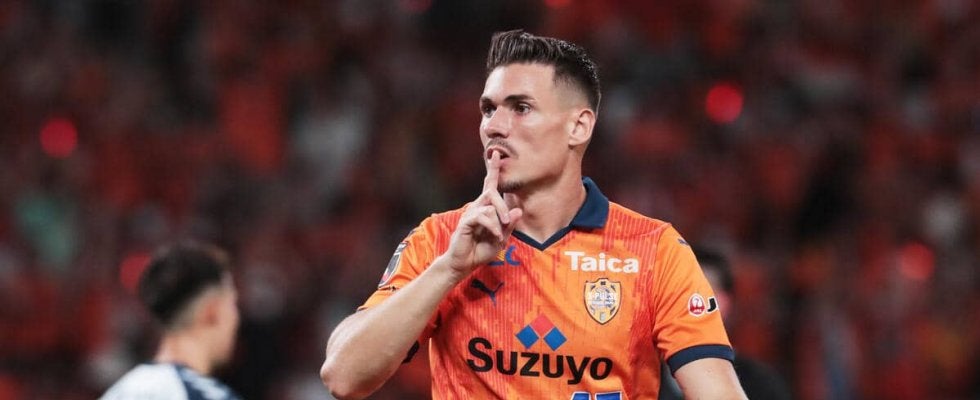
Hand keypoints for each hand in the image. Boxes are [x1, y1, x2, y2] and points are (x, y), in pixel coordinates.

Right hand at [443, 151, 522, 277]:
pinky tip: (494, 236)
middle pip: (491, 191)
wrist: (464, 263)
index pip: (489, 184)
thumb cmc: (481, 250)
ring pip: (490, 206)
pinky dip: (492, 227)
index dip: (493, 169)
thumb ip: (509, 226)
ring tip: (498, 235)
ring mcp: (470, 213)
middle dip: (502, 205)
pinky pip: (483, 216)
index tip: (495, 152)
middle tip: (507, 222)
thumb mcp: (501, 239)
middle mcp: (477, 206)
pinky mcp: (466, 221)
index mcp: (485, 207)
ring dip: (498, 221)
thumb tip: (518, 210)